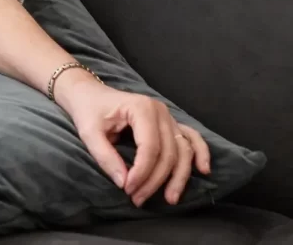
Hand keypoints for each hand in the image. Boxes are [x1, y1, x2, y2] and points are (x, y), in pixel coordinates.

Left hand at [53, 71, 211, 207]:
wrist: (89, 94)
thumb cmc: (89, 110)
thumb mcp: (89, 132)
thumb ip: (105, 157)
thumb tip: (124, 182)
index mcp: (141, 108)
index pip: (150, 147)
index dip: (142, 172)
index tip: (128, 189)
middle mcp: (160, 111)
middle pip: (168, 153)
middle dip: (155, 180)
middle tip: (137, 198)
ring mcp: (167, 116)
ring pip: (183, 151)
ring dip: (178, 177)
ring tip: (170, 199)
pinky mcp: (169, 123)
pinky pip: (191, 138)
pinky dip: (200, 153)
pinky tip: (203, 170)